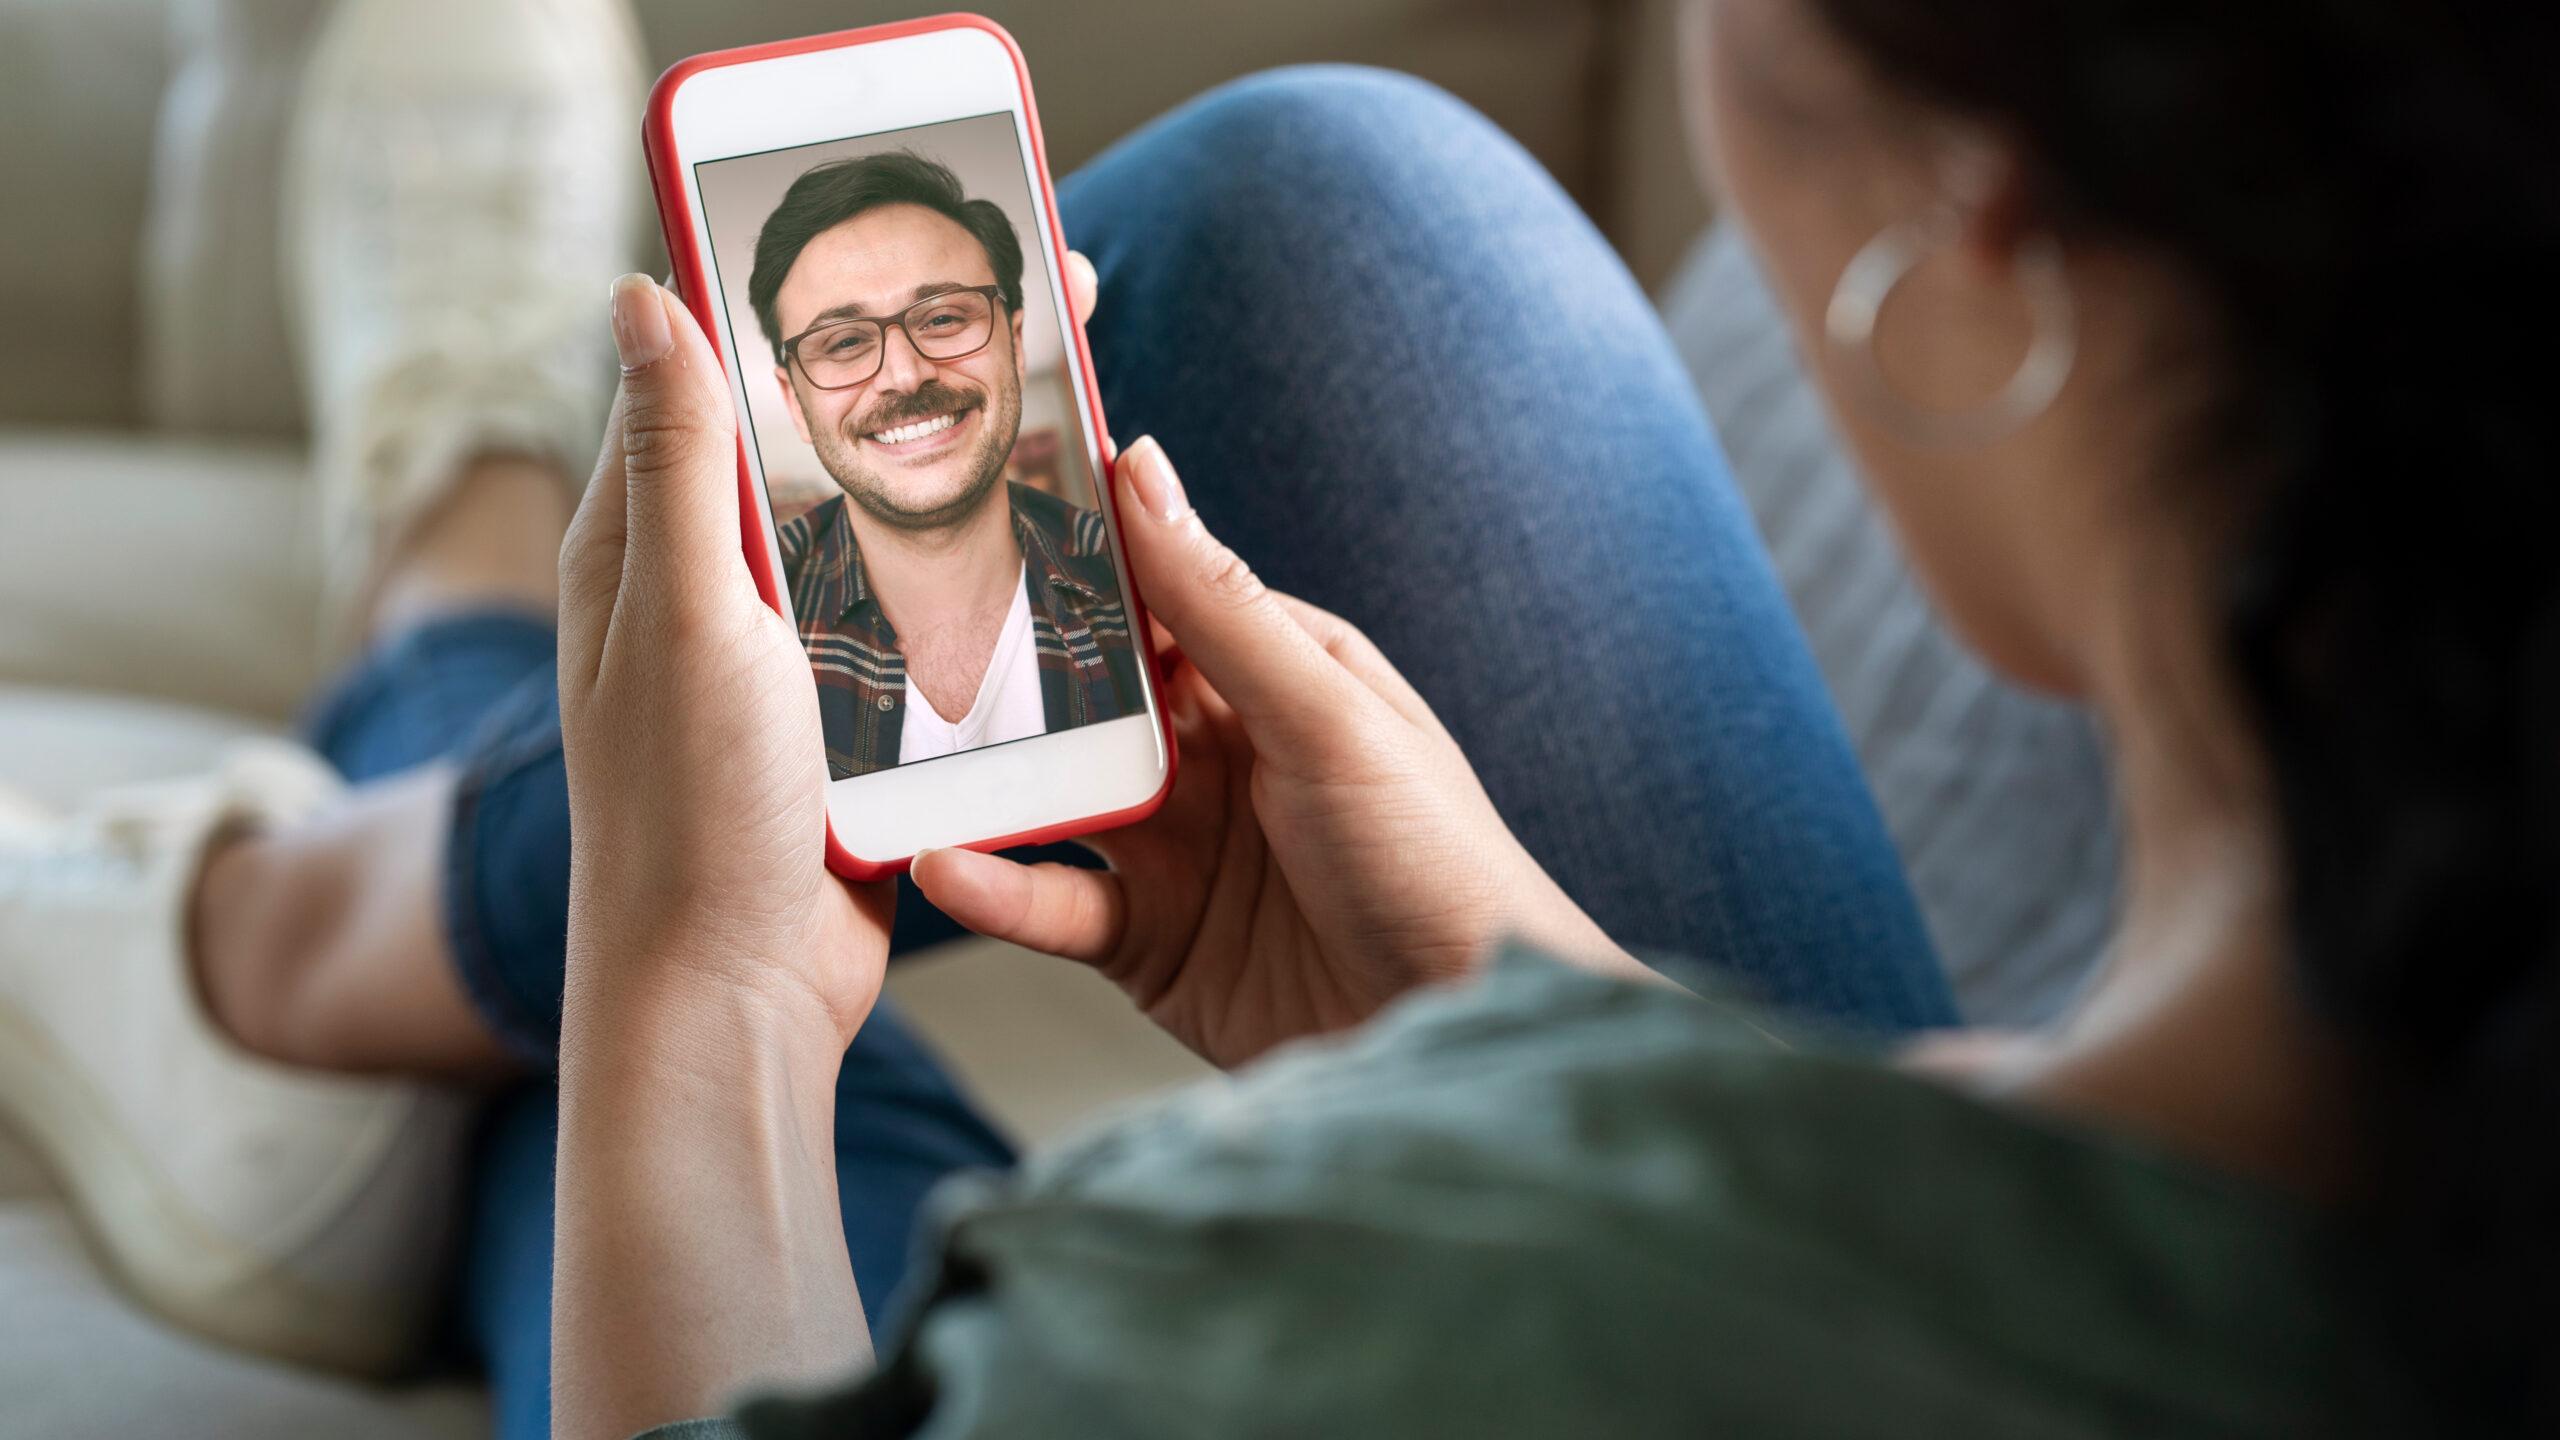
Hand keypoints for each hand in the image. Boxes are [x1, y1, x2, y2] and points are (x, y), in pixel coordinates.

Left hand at [554, 255, 1105, 1042]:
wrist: (731, 1000)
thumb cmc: (689, 817)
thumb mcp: (685, 617)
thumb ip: (680, 462)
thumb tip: (643, 293)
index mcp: (647, 546)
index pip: (721, 382)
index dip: (810, 303)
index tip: (915, 247)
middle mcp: (710, 594)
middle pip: (824, 452)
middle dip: (924, 382)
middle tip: (1042, 325)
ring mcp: (782, 663)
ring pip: (884, 539)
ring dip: (965, 484)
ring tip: (1070, 424)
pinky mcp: (845, 728)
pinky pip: (917, 630)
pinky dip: (977, 590)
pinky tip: (1058, 558)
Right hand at [912, 436, 1648, 1069]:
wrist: (1459, 1032)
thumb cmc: (1438, 862)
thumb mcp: (1326, 716)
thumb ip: (1221, 606)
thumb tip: (1143, 474)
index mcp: (1277, 676)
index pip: (1155, 597)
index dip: (1070, 560)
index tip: (970, 514)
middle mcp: (1221, 755)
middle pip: (1089, 697)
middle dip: (1002, 674)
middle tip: (899, 639)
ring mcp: (1180, 850)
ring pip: (1054, 798)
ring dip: (983, 783)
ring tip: (898, 762)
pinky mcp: (1149, 942)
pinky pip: (1053, 902)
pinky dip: (995, 888)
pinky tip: (946, 868)